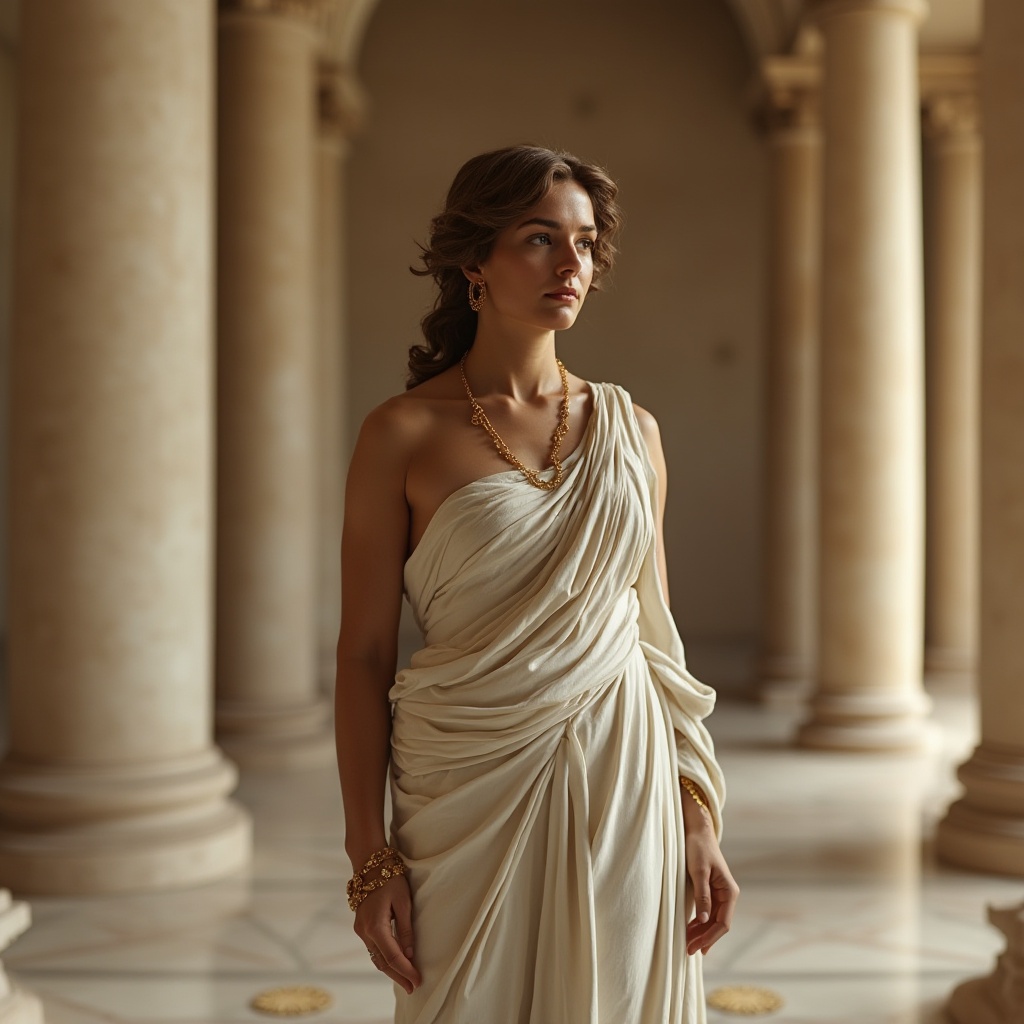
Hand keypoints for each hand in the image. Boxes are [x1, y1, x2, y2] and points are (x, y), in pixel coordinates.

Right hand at [353, 874, 421, 993]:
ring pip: (376, 957)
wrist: (369, 863)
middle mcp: (364, 932)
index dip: (406, 971)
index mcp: (375, 926)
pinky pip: (373, 948)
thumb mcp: (403, 902)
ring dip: (390, 969)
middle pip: (382, 962)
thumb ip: (405, 929)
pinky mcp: (361, 926)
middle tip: (412, 987)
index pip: (393, 957)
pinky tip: (394, 963)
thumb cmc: (390, 878)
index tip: (417, 981)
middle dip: (398, 976)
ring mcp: (360, 930)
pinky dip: (384, 958)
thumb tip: (409, 954)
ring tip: (405, 979)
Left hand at [684, 818, 739, 956]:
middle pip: (718, 924)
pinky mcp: (711, 890)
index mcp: (729, 891)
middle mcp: (728, 894)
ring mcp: (720, 893)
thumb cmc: (698, 848)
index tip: (697, 948)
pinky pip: (708, 912)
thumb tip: (704, 920)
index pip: (723, 923)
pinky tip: (690, 929)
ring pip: (713, 920)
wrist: (697, 831)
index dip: (710, 937)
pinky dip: (700, 923)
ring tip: (687, 943)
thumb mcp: (698, 871)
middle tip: (688, 950)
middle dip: (705, 938)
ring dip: (701, 932)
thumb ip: (702, 896)